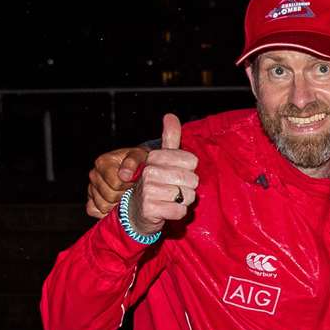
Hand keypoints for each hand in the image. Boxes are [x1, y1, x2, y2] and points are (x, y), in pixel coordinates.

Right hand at [88, 145, 151, 218]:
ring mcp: (91, 187)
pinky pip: (92, 210)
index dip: (128, 185)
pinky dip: (105, 212)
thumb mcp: (139, 156)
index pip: (115, 184)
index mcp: (103, 162)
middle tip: (131, 190)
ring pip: (102, 205)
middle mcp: (94, 174)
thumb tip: (124, 175)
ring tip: (124, 195)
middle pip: (109, 196)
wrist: (137, 166)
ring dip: (116, 204)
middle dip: (123, 195)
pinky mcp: (90, 198)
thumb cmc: (138, 162)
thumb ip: (132, 163)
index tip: (134, 181)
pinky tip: (116, 205)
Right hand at [126, 114, 198, 235]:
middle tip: (174, 189)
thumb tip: (170, 116)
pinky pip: (180, 211)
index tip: (177, 174)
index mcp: (154, 158)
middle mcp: (149, 172)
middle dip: (188, 188)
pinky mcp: (150, 209)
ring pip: (187, 196)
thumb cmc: (156, 183)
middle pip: (192, 179)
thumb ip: (170, 138)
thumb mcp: (163, 159)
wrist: (138, 210)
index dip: (190, 170)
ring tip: (170, 199)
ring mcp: (148, 191)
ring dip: (183, 201)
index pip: (192, 161)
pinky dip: (177, 213)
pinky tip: (166, 210)